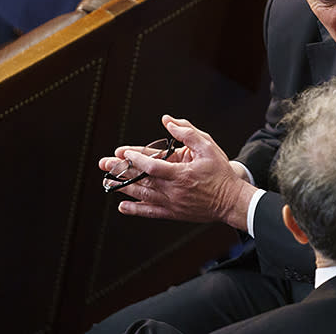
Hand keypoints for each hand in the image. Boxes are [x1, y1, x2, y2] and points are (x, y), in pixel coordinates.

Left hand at [98, 115, 256, 230]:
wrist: (231, 201)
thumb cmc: (220, 172)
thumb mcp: (208, 147)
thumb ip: (188, 133)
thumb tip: (168, 121)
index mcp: (181, 174)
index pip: (152, 166)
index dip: (136, 159)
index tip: (124, 152)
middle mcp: (173, 190)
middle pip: (142, 180)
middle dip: (121, 171)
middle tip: (104, 163)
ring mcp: (172, 203)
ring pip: (142, 195)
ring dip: (123, 188)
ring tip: (106, 181)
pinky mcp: (173, 213)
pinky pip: (150, 212)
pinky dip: (135, 210)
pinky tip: (122, 207)